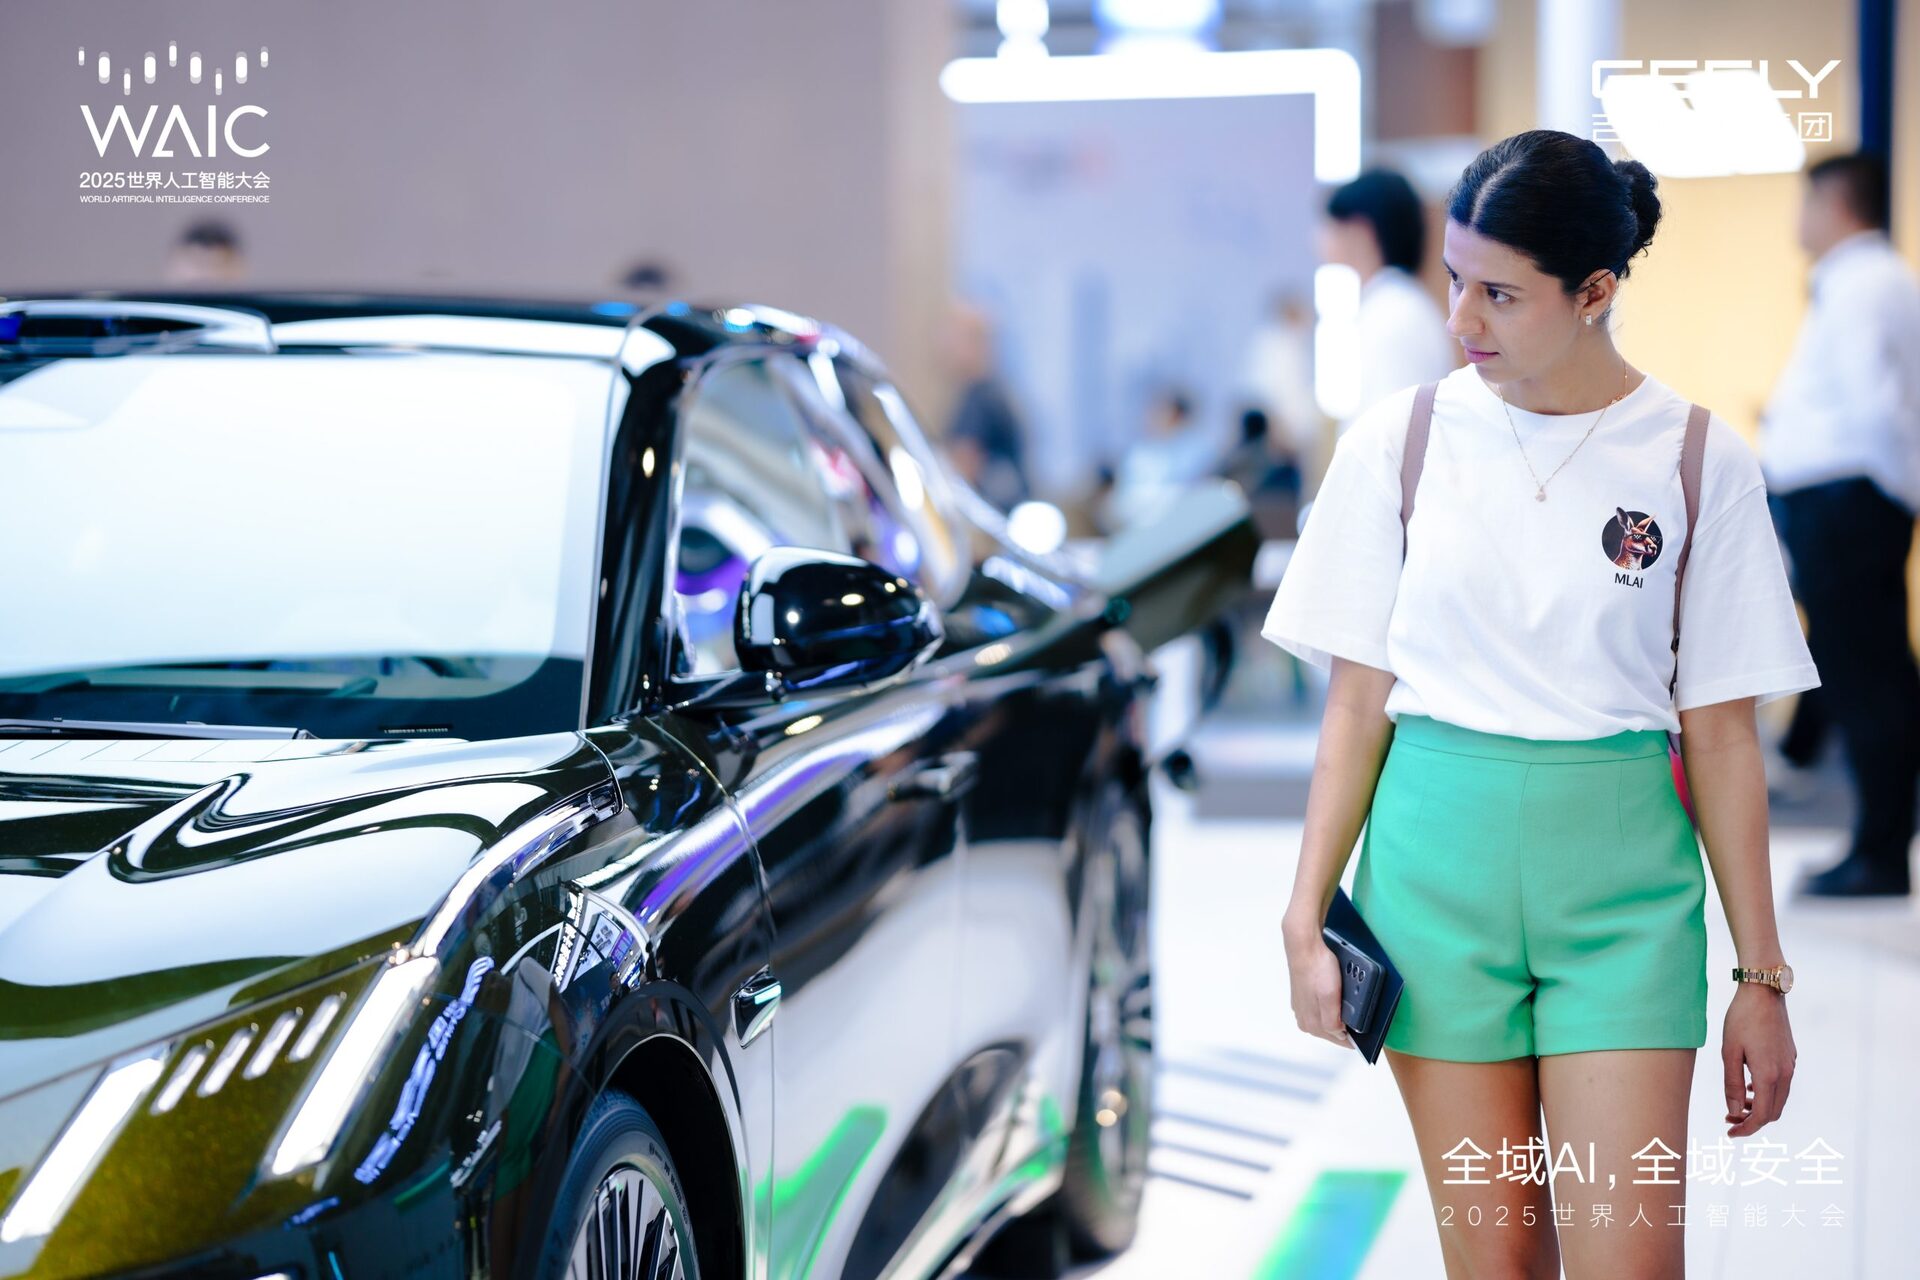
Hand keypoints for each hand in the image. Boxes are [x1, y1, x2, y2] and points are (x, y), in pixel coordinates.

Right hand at [1285, 928, 1354, 1049]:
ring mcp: (1302, 1009)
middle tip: (1358, 1010)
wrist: (1305, 946)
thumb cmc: (1317, 968)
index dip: (1355, 1036)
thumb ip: (1332, 1021)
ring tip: (1347, 1000)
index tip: (1366, 1029)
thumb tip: (1339, 1035)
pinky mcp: (1303, 998)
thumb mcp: (1329, 997)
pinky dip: (1331, 1006)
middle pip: (1333, 1032)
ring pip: (1328, 1020)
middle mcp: (1304, 1020)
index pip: (1340, 1040)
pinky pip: (1322, 1009)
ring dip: (1338, 1015)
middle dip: (1346, 1025)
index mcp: (1311, 1024)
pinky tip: (1336, 994)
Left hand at [1722, 983, 1795, 1136]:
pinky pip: (1781, 1085)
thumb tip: (1734, 1113)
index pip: (1762, 1116)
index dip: (1746, 1129)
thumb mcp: (1729, 1052)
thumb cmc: (1741, 1019)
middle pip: (1774, 1112)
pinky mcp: (1790, 1057)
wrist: (1763, 992)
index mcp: (1769, 1075)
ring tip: (1737, 1105)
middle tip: (1729, 1120)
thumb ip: (1732, 1085)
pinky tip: (1749, 1087)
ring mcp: (1791, 1065)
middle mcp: (1785, 1073)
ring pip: (1779, 1100)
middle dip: (1752, 1121)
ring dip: (1760, 1108)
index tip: (1730, 1134)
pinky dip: (1766, 1094)